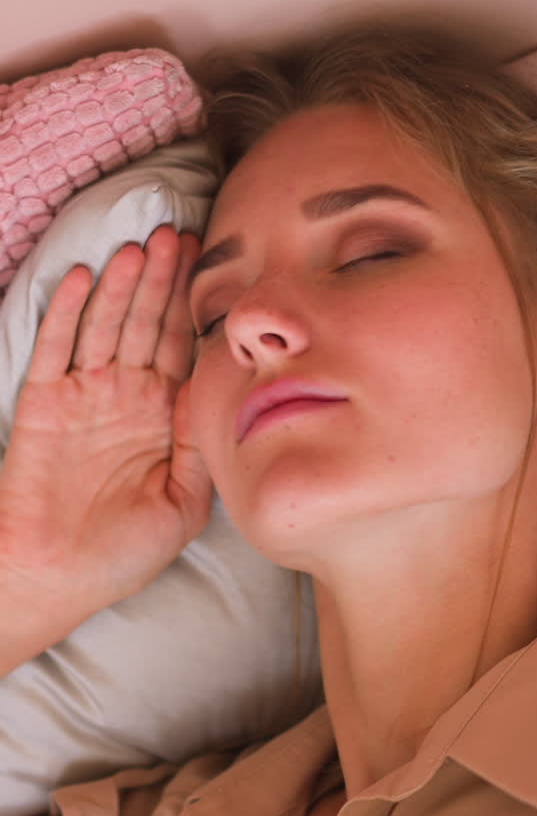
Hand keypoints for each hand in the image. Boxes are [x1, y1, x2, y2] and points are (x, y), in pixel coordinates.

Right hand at [0, 225, 212, 627]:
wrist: (57, 580)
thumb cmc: (124, 553)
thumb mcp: (183, 504)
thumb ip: (200, 447)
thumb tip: (214, 390)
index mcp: (160, 419)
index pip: (181, 350)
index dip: (194, 309)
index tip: (214, 266)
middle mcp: (124, 399)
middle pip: (147, 326)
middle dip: (163, 282)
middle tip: (179, 235)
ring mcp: (82, 397)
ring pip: (106, 326)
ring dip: (123, 286)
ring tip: (141, 246)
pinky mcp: (43, 404)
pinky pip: (56, 348)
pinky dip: (70, 313)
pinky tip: (88, 277)